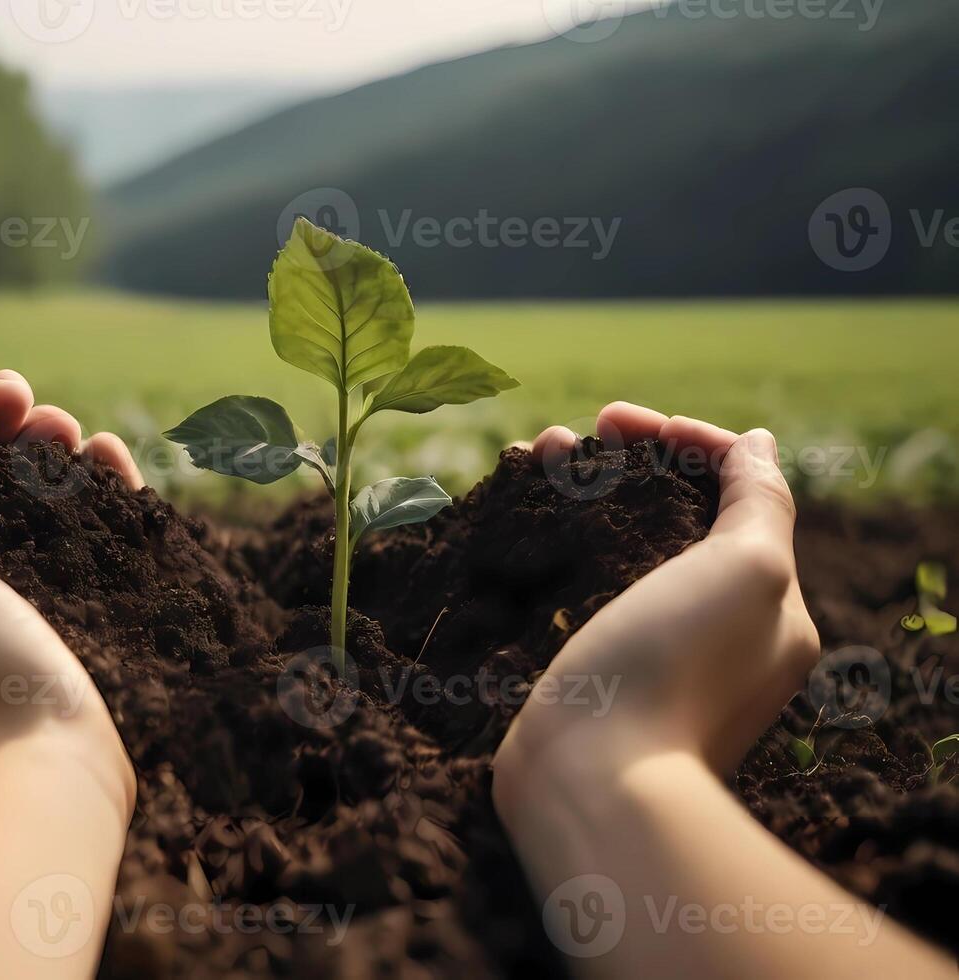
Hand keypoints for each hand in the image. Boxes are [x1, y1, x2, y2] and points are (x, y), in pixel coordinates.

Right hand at [492, 402, 819, 828]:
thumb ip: (761, 500)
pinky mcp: (591, 666)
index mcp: (765, 602)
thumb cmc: (673, 669)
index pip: (734, 490)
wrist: (591, 781)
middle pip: (670, 511)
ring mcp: (648, 646)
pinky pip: (577, 581)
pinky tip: (512, 510)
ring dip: (578, 491)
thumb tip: (759, 445)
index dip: (679, 439)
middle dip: (620, 462)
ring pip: (616, 541)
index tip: (613, 422)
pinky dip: (550, 537)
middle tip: (564, 439)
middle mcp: (712, 622)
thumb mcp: (748, 570)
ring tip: (529, 458)